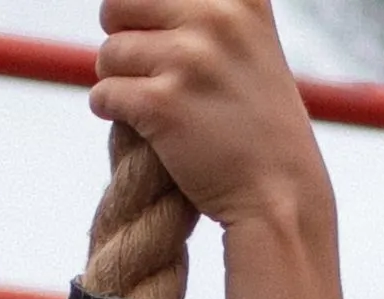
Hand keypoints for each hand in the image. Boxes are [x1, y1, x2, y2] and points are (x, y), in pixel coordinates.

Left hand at [91, 0, 332, 238]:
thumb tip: (124, 5)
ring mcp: (189, 60)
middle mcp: (216, 17)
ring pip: (108, 54)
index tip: (157, 34)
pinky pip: (104, 94)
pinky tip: (142, 125)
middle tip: (141, 67)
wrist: (279, 194)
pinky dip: (110, 111)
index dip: (145, 11)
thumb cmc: (258, 122)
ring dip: (117, 80)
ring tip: (150, 103)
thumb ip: (207, 12)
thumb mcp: (249, 41)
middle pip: (120, 4)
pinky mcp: (162, 105)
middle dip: (120, 36)